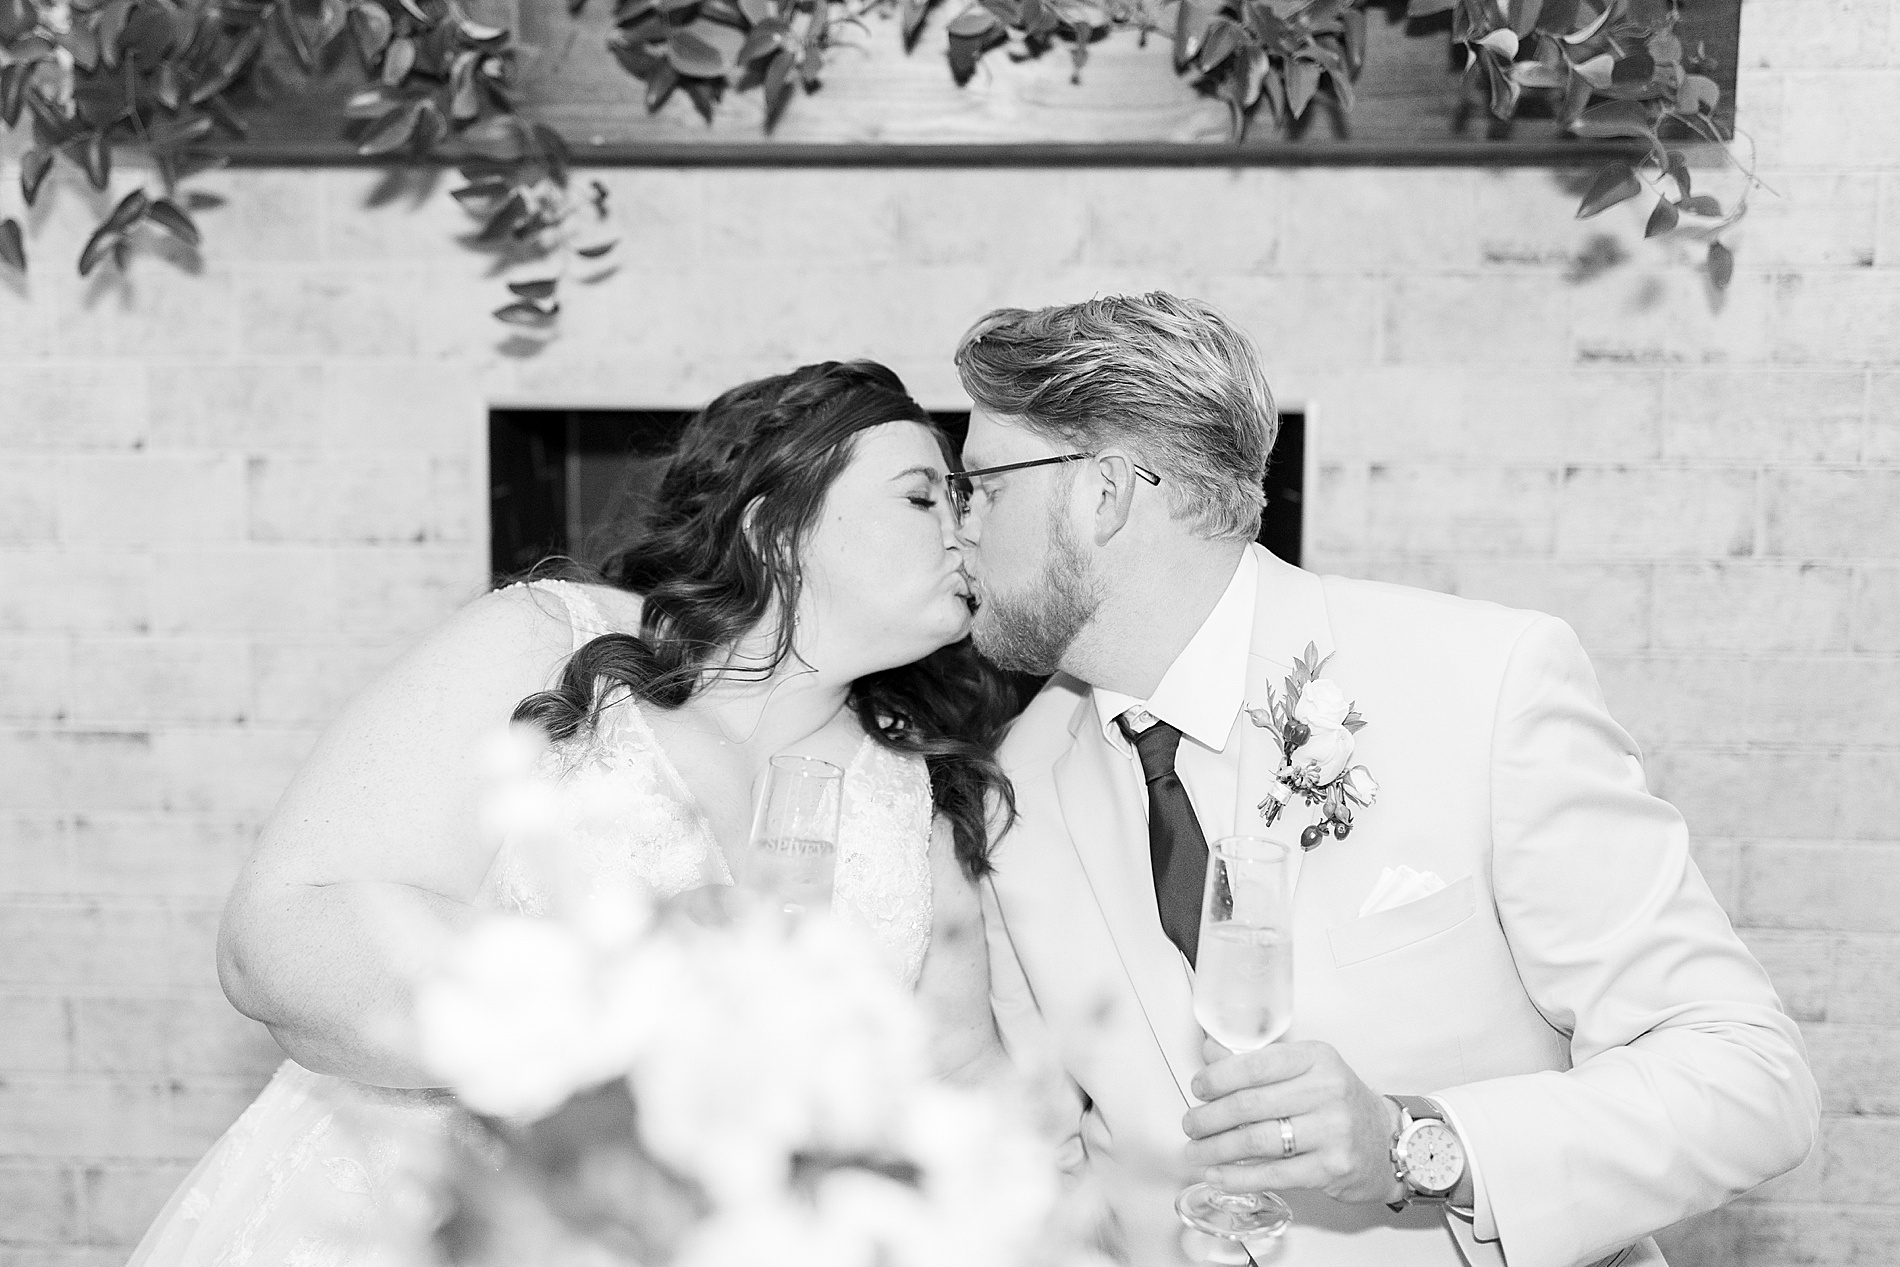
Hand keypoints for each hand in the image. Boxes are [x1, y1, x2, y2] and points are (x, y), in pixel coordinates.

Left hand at [1182, 1038, 1404, 1205]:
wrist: (1386, 1141)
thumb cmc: (1338, 1103)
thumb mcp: (1305, 1070)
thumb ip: (1258, 1062)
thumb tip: (1210, 1052)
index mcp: (1316, 1058)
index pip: (1255, 1064)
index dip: (1217, 1078)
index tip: (1198, 1088)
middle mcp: (1327, 1090)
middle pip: (1250, 1104)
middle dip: (1209, 1117)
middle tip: (1191, 1125)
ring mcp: (1333, 1130)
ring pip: (1257, 1140)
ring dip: (1217, 1149)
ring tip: (1197, 1152)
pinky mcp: (1332, 1167)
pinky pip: (1274, 1174)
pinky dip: (1239, 1177)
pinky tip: (1219, 1176)